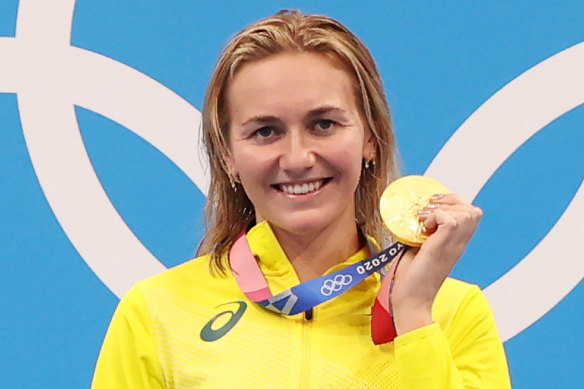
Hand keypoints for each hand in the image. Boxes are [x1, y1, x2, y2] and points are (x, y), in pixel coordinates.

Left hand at [390, 193, 482, 334]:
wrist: (411, 299)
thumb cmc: (412, 277)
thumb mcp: (420, 248)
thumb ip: (423, 232)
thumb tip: (415, 217)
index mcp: (456, 243)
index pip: (471, 214)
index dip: (454, 203)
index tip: (432, 207)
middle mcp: (459, 244)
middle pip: (474, 210)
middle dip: (451, 201)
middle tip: (429, 209)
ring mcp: (453, 246)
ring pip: (467, 213)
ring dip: (443, 209)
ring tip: (425, 219)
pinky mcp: (442, 247)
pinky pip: (450, 220)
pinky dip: (435, 216)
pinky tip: (423, 226)